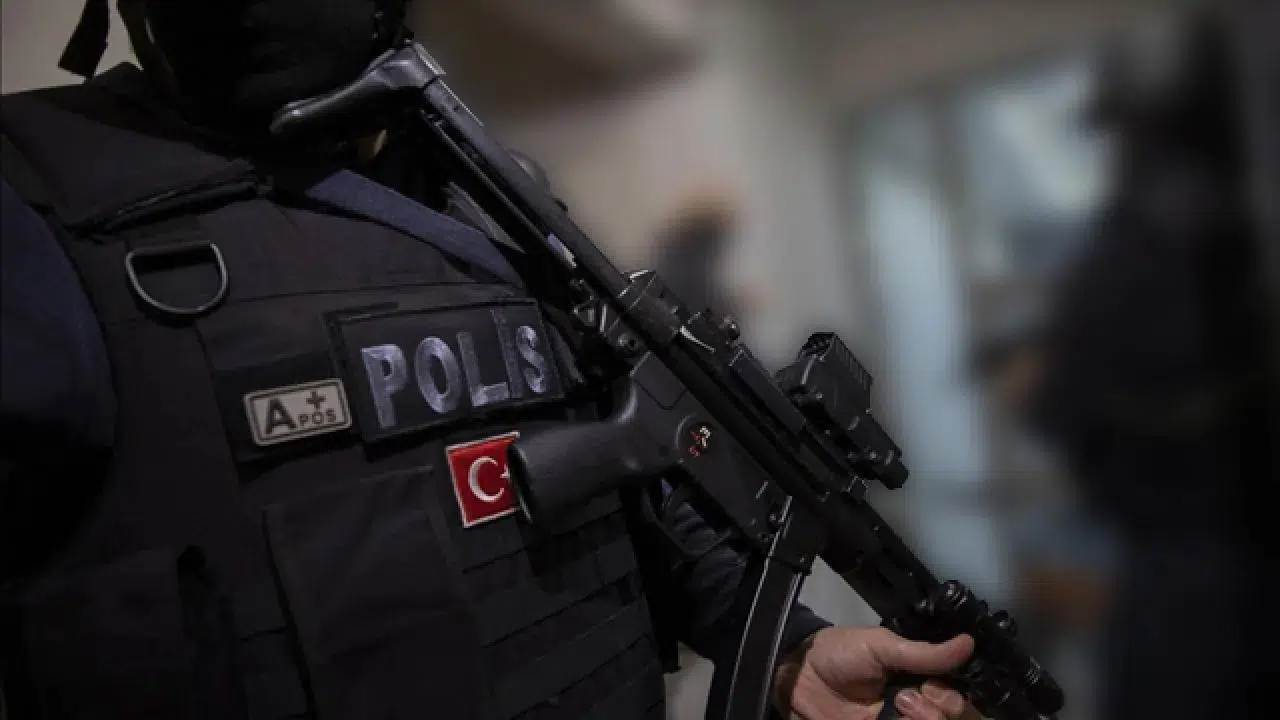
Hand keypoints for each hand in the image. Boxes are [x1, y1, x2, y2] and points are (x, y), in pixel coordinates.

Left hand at [774, 627, 978, 719]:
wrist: (799, 677)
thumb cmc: (839, 653)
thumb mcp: (881, 645)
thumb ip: (923, 652)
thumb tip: (968, 643)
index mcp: (918, 675)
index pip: (955, 691)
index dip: (950, 692)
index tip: (932, 685)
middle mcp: (915, 701)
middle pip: (950, 715)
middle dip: (937, 709)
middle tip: (905, 697)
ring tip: (898, 708)